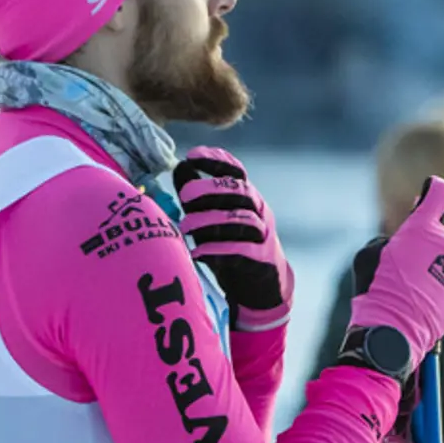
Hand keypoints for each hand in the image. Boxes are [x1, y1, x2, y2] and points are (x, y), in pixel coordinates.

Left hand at [173, 148, 293, 331]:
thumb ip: (197, 196)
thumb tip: (180, 167)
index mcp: (247, 197)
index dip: (217, 161)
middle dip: (212, 189)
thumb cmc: (231, 245)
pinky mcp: (262, 259)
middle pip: (241, 191)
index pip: (237, 171)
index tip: (192, 156)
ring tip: (185, 227)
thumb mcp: (213, 217)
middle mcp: (259, 211)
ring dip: (211, 221)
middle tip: (185, 194)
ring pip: (242, 220)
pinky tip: (198, 253)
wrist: (260, 285)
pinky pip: (243, 250)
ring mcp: (263, 235)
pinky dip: (219, 250)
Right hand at [348, 177, 443, 371]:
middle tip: (423, 254)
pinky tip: (426, 306)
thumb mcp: (372, 253)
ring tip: (417, 292)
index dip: (434, 192)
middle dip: (441, 238)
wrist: (392, 328)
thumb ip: (394, 241)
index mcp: (422, 228)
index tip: (430, 195)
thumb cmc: (376, 288)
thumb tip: (406, 246)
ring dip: (439, 271)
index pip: (440, 193)